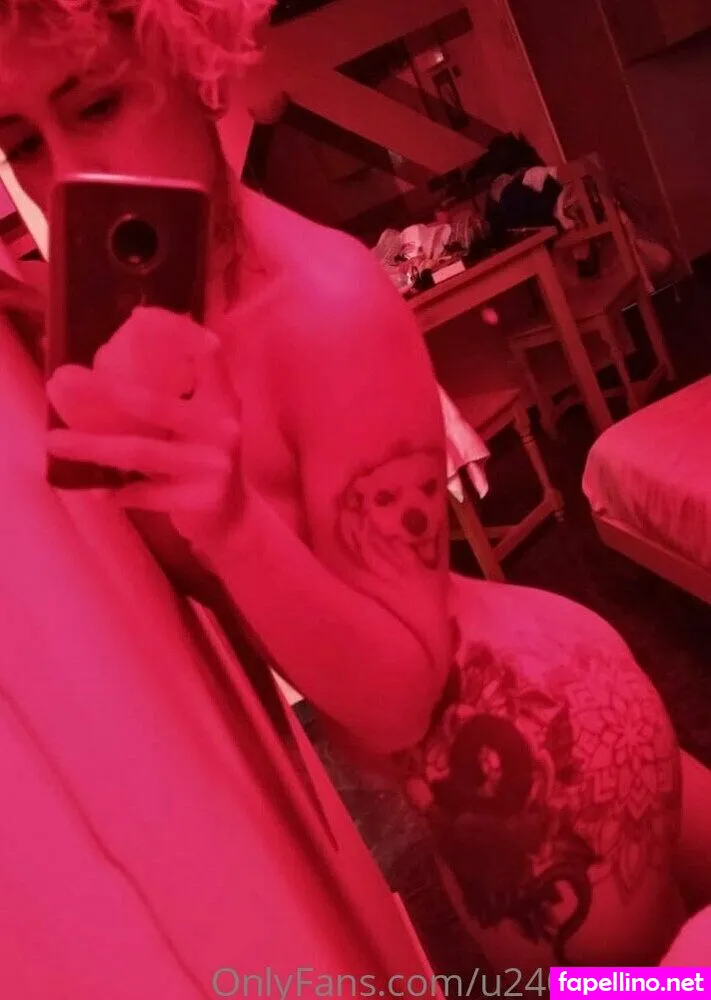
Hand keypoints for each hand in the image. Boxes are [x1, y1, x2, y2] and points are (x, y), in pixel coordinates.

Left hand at [46, 306, 243, 550]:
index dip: (177, 334)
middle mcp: (224, 428)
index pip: (207, 357)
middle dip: (107, 393)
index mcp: (224, 401)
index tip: (138, 317)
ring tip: (56, 441)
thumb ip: (183, 391)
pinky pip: (150, 494)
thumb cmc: (208, 459)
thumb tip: (130, 349)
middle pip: (158, 405)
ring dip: (94, 447)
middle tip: (63, 381)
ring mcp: (215, 465)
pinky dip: (123, 492)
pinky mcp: (204, 499)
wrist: (235, 518)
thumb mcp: (207, 420)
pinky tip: (102, 491)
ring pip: (143, 453)